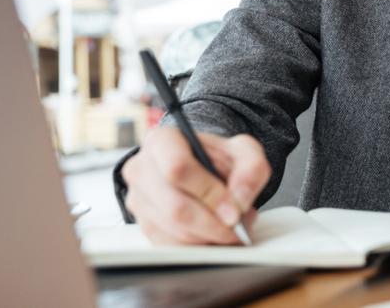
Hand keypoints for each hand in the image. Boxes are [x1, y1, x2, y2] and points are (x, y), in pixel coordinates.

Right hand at [121, 127, 269, 244]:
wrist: (203, 169)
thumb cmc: (218, 158)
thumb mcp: (243, 151)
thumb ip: (251, 168)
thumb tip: (240, 200)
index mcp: (162, 141)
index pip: (177, 168)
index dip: (209, 192)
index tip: (234, 209)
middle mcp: (141, 169)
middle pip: (175, 207)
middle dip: (213, 224)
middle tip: (237, 228)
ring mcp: (138, 200)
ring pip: (173, 231)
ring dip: (209, 238)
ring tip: (231, 229)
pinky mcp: (144, 226)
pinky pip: (171, 247)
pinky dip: (198, 247)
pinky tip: (214, 237)